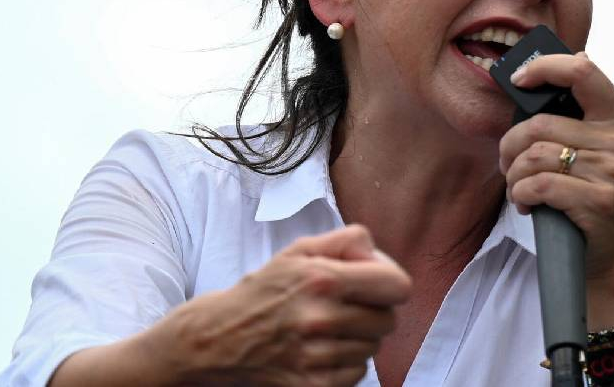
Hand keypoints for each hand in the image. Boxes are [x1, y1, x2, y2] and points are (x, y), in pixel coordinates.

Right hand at [144, 224, 411, 385]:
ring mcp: (316, 357)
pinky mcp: (312, 385)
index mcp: (322, 279)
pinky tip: (319, 351)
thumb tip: (376, 253)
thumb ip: (345, 241)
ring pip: (373, 349)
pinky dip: (344, 363)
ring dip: (357, 339)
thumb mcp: (298, 251)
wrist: (216, 339)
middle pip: (388, 320)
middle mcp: (321, 318)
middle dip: (372, 312)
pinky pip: (356, 373)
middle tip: (346, 308)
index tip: (375, 285)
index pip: (397, 287)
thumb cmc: (263, 291)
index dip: (390, 283)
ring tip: (327, 330)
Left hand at [498, 52, 613, 327]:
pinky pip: (537, 184)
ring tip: (519, 188)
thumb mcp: (593, 149)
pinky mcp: (599, 199)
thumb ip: (573, 115)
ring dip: (513, 176)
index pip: (582, 70)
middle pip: (539, 123)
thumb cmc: (592, 195)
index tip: (520, 80)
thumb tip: (540, 75)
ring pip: (533, 156)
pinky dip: (520, 194)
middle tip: (508, 164)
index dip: (545, 68)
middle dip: (510, 146)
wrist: (612, 253)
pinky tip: (526, 204)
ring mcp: (613, 170)